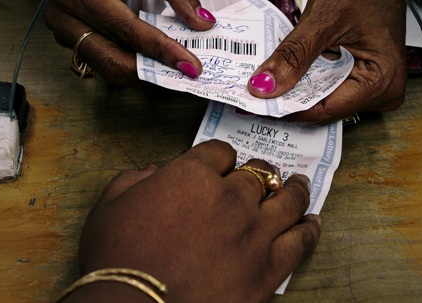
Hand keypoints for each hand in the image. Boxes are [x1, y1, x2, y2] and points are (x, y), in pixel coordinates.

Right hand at [20, 0, 215, 84]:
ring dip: (140, 72)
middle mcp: (63, 14)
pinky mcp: (67, 35)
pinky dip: (128, 62)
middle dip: (151, 73)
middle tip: (185, 75)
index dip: (162, 50)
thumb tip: (202, 21)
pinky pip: (100, 57)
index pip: (127, 30)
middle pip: (111, 59)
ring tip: (172, 71)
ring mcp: (61, 28)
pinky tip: (152, 61)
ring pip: (105, 65)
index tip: (191, 65)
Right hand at [70, 139, 319, 302]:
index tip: (221, 164)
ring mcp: (253, 232)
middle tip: (264, 174)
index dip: (221, 157)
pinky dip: (308, 229)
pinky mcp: (267, 268)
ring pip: (287, 200)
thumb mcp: (110, 206)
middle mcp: (230, 196)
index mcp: (193, 175)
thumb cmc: (117, 258)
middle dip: (259, 172)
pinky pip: (299, 241)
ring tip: (299, 184)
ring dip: (294, 189)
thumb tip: (154, 171)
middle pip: (257, 174)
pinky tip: (311, 222)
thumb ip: (134, 179)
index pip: (220, 152)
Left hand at [248, 0, 421, 123]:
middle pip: (323, 107)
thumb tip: (264, 86)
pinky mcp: (362, 77)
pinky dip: (306, 78)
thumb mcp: (322, 18)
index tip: (252, 103)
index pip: (323, 109)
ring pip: (322, 97)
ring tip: (266, 77)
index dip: (285, 107)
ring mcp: (374, 86)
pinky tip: (286, 70)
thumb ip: (293, 55)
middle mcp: (382, 92)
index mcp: (381, 82)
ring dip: (295, 88)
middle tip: (252, 88)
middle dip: (288, 97)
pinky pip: (328, 85)